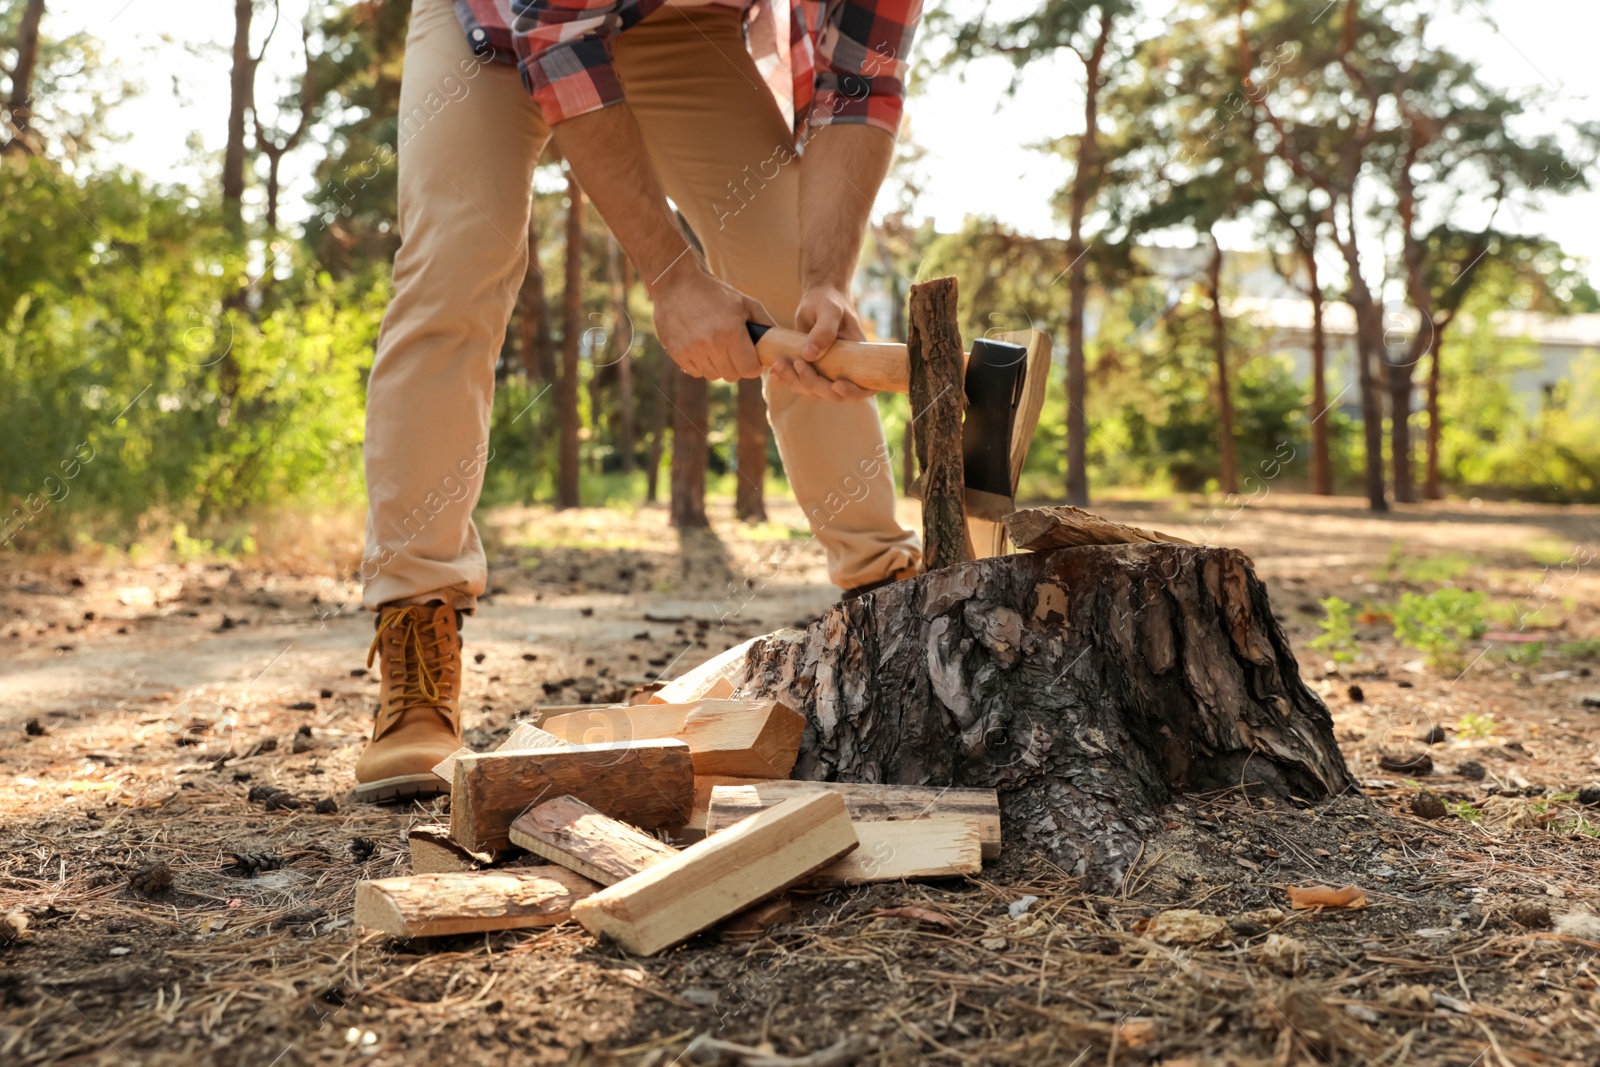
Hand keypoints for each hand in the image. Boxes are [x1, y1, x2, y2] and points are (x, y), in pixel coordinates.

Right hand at [651, 268, 769, 381]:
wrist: (677, 283)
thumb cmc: (716, 293)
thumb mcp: (746, 303)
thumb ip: (766, 324)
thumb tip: (780, 344)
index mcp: (731, 332)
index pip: (749, 369)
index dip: (753, 365)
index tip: (751, 358)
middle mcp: (711, 344)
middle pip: (732, 376)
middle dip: (737, 366)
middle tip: (735, 352)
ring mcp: (692, 351)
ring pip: (714, 375)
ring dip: (719, 366)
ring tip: (717, 347)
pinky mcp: (678, 354)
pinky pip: (697, 372)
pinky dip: (702, 364)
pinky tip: (702, 347)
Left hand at [768, 285, 875, 401]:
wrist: (817, 300)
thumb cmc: (829, 302)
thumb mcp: (829, 311)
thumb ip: (824, 331)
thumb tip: (810, 355)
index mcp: (859, 359)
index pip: (864, 388)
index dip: (852, 393)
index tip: (836, 385)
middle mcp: (845, 371)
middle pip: (833, 394)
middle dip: (813, 383)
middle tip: (798, 362)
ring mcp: (827, 373)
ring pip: (813, 391)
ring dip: (795, 381)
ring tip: (779, 363)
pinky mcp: (811, 371)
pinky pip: (800, 384)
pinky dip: (787, 379)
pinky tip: (775, 371)